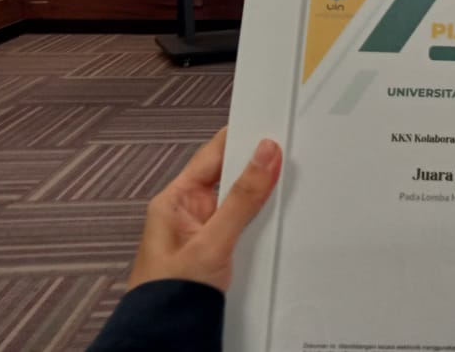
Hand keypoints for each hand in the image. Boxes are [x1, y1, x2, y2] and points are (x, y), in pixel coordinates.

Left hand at [127, 127, 281, 292]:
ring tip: (288, 184)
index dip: (242, 136)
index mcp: (175, 199)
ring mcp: (204, 231)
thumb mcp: (213, 241)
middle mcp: (189, 211)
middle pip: (230, 175)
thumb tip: (265, 153)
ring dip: (262, 196)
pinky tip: (279, 218)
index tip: (272, 124)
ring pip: (240, 200)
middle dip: (258, 166)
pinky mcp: (219, 250)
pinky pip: (245, 224)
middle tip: (289, 153)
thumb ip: (242, 198)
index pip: (213, 153)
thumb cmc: (169, 296)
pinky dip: (262, 220)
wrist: (165, 340)